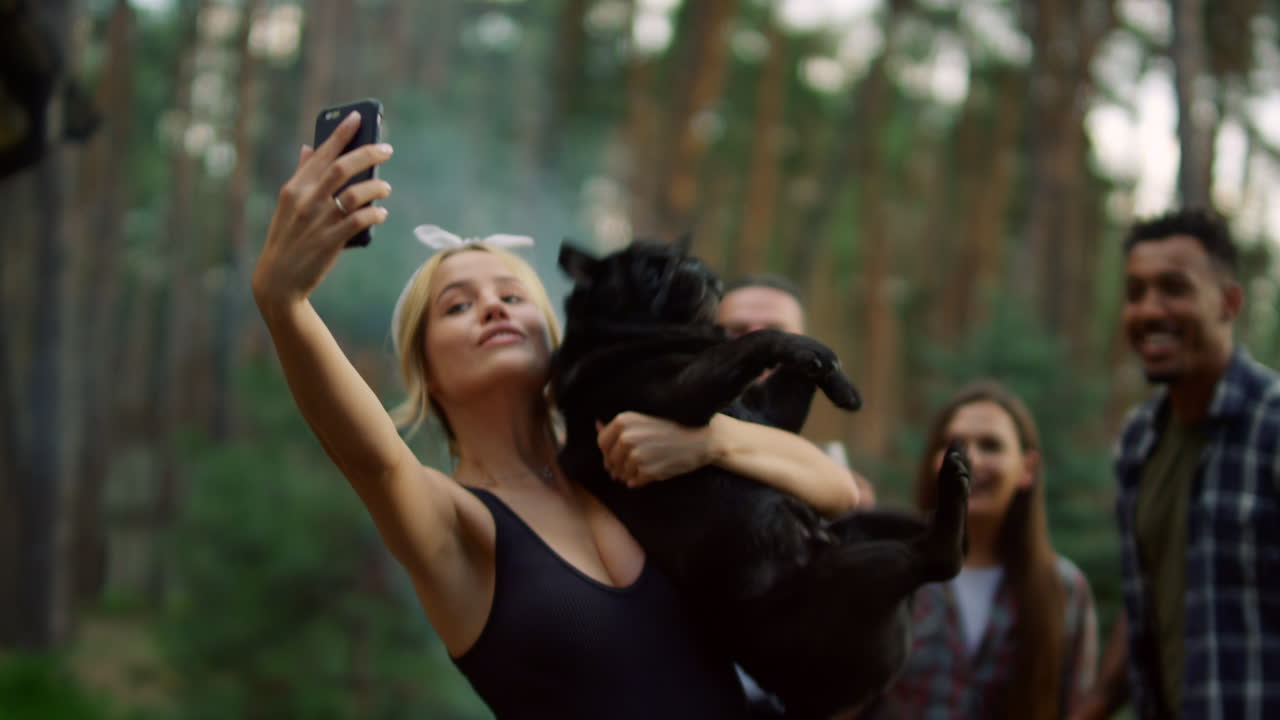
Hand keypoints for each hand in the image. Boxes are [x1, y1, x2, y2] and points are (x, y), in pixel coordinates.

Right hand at [252, 111, 393, 306]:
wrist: (278, 279)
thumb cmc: (287, 238)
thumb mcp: (287, 205)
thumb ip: (301, 176)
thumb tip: (310, 148)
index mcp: (294, 188)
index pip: (322, 153)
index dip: (341, 133)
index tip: (359, 117)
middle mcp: (306, 200)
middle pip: (342, 167)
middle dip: (368, 154)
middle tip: (386, 149)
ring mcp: (319, 220)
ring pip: (355, 193)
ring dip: (376, 188)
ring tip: (385, 188)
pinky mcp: (331, 241)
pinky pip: (360, 221)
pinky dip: (375, 214)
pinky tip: (381, 213)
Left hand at [595, 412, 720, 487]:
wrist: (700, 439)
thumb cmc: (672, 429)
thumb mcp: (644, 422)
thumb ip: (619, 427)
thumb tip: (595, 424)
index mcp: (624, 421)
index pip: (601, 443)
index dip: (610, 451)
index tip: (623, 452)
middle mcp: (627, 437)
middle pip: (609, 461)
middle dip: (620, 466)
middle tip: (640, 460)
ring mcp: (637, 455)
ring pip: (621, 474)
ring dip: (631, 474)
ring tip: (649, 464)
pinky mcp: (647, 471)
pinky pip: (634, 482)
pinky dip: (641, 480)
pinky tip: (654, 471)